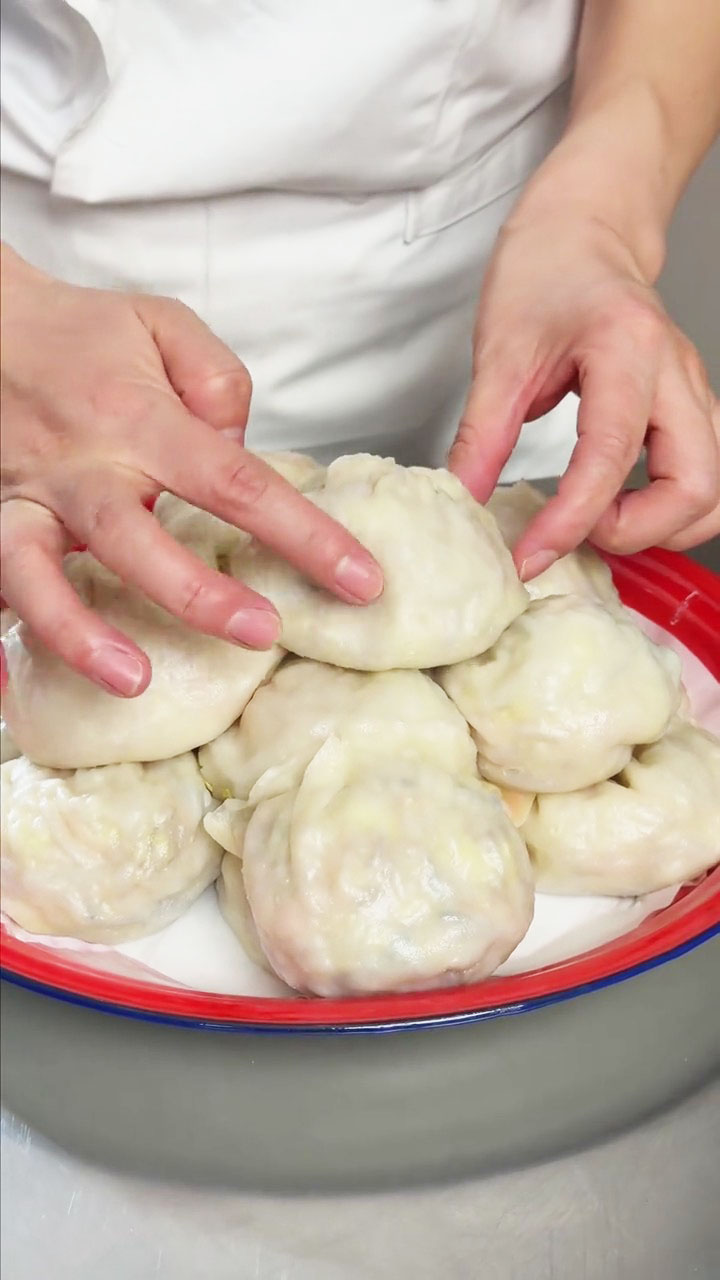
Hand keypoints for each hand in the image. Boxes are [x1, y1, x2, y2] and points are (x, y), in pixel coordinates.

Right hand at [0, 247, 381, 695]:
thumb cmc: (83, 332)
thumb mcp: (163, 324)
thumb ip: (217, 380)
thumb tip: (239, 450)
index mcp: (139, 421)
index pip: (237, 484)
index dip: (305, 537)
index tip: (361, 582)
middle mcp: (83, 467)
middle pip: (138, 539)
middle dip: (201, 596)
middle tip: (261, 634)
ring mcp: (29, 499)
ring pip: (38, 571)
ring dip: (81, 631)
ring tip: (133, 679)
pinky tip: (7, 682)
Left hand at [449, 212, 719, 578]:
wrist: (584, 230)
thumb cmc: (546, 271)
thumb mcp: (499, 353)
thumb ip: (482, 435)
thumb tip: (466, 501)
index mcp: (627, 349)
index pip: (609, 458)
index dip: (569, 521)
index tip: (529, 555)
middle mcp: (676, 374)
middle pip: (695, 487)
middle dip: (636, 532)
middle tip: (575, 533)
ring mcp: (693, 392)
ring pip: (715, 490)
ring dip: (663, 527)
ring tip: (599, 522)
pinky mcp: (692, 409)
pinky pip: (704, 476)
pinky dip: (670, 510)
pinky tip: (620, 507)